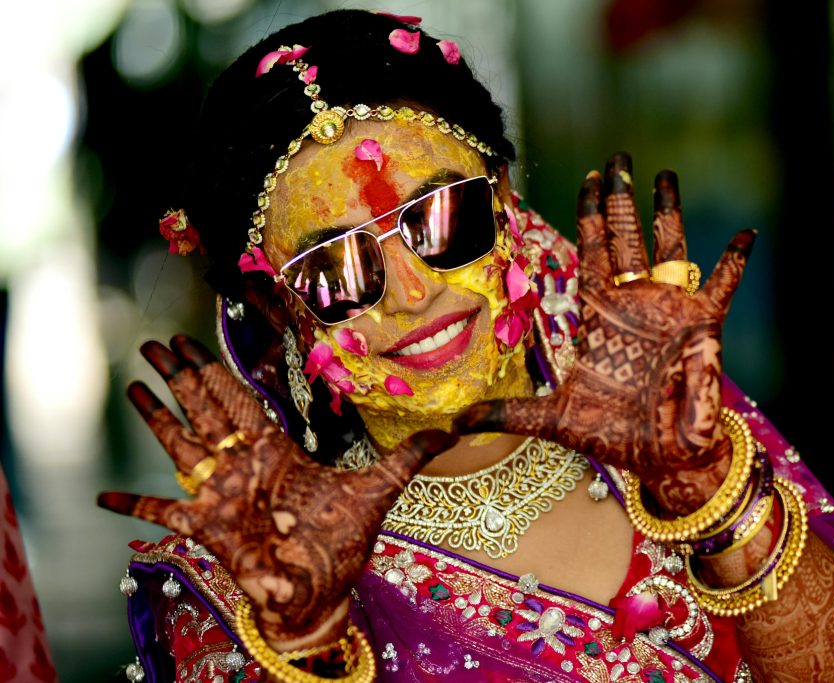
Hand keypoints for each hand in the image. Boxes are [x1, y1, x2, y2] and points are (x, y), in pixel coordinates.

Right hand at [98, 336, 454, 649]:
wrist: (323, 594)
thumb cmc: (344, 543)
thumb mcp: (378, 491)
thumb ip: (408, 457)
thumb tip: (453, 428)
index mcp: (278, 450)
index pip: (242, 399)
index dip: (219, 369)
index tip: (197, 340)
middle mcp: (244, 466)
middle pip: (206, 410)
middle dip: (182, 377)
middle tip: (155, 343)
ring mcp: (221, 495)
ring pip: (183, 446)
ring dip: (159, 417)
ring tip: (134, 386)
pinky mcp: (207, 531)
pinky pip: (160, 517)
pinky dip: (132, 508)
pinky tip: (102, 497)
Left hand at [456, 153, 753, 514]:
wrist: (660, 458)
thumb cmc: (612, 436)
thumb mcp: (552, 421)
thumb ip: (508, 414)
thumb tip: (454, 424)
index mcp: (601, 315)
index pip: (594, 253)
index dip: (591, 216)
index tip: (590, 179)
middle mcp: (635, 303)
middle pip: (626, 238)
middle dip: (621, 199)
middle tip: (618, 160)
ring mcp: (670, 311)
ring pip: (670, 248)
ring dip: (668, 212)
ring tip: (665, 175)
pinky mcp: (703, 328)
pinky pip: (722, 287)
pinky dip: (734, 263)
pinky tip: (747, 234)